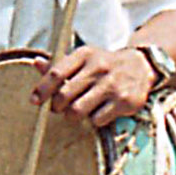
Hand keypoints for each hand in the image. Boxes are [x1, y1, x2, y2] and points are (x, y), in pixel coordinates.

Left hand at [35, 44, 153, 127]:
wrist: (141, 66)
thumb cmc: (104, 64)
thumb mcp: (84, 59)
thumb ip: (60, 65)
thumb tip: (36, 63)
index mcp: (85, 54)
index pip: (56, 73)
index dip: (42, 89)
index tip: (34, 101)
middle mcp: (99, 67)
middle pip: (64, 95)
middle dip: (57, 106)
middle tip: (60, 108)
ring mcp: (112, 85)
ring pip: (77, 110)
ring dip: (73, 116)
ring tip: (77, 112)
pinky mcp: (124, 101)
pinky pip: (97, 120)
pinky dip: (93, 120)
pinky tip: (98, 112)